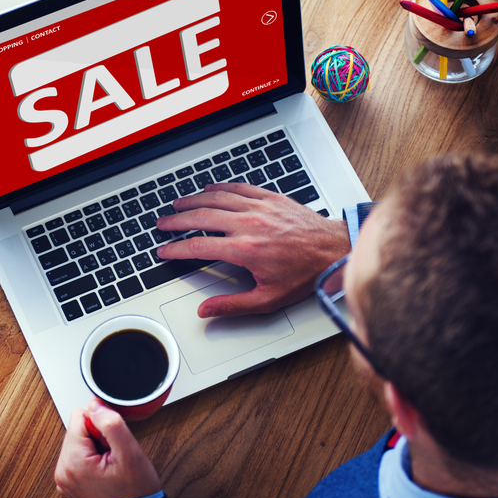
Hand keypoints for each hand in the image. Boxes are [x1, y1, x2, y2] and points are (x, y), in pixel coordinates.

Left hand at [54, 399, 161, 497]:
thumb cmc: (135, 493)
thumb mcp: (130, 453)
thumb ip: (111, 423)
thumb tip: (95, 404)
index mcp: (72, 462)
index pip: (79, 416)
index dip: (101, 426)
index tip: (111, 445)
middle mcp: (63, 471)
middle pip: (77, 429)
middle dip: (98, 438)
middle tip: (112, 457)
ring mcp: (64, 479)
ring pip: (78, 441)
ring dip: (96, 448)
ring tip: (110, 466)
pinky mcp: (69, 482)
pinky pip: (78, 456)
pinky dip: (92, 459)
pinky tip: (105, 471)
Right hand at [156, 182, 349, 317]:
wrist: (335, 250)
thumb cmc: (306, 274)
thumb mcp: (269, 299)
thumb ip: (233, 305)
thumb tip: (206, 310)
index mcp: (245, 250)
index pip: (198, 246)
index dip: (176, 249)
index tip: (164, 251)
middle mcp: (249, 224)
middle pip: (201, 217)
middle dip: (176, 220)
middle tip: (163, 224)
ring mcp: (259, 208)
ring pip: (216, 198)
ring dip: (193, 200)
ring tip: (178, 204)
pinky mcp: (270, 198)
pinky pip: (237, 188)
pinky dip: (219, 187)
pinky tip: (209, 189)